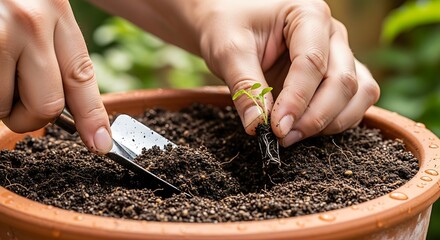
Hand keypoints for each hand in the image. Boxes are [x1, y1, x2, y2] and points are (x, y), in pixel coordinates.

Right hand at [0, 0, 111, 152]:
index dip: (92, 118)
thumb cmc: (6, 0)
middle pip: (47, 105)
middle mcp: (30, 22)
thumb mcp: (38, 11)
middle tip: (15, 102)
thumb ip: (54, 51)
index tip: (100, 144)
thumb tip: (64, 105)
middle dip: (30, 117)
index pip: (82, 78)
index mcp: (56, 12)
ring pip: (5, 106)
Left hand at [195, 0, 379, 145]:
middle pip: (341, 81)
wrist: (227, 22)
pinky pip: (355, 100)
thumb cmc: (228, 25)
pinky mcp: (335, 74)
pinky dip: (337, 120)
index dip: (297, 100)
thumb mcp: (228, 51)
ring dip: (330, 122)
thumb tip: (258, 126)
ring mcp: (338, 54)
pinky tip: (305, 129)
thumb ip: (246, 87)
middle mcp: (331, 33)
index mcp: (308, 14)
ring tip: (292, 135)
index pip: (312, 62)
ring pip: (357, 93)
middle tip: (283, 136)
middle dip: (314, 116)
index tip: (277, 127)